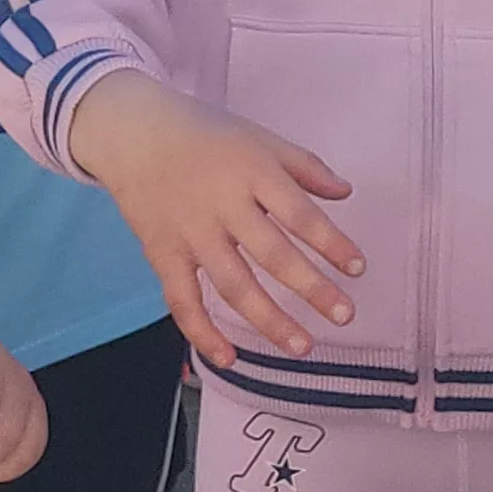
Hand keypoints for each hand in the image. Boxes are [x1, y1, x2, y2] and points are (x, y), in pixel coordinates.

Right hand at [69, 70, 363, 369]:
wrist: (134, 133)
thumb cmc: (205, 134)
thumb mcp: (260, 138)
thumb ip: (305, 166)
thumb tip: (346, 192)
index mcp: (253, 172)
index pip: (300, 214)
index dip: (332, 243)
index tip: (358, 268)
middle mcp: (223, 205)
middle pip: (273, 254)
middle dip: (312, 288)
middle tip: (345, 315)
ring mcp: (191, 233)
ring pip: (234, 285)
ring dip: (270, 320)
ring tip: (303, 346)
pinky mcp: (163, 254)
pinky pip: (183, 301)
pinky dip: (203, 333)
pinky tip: (229, 357)